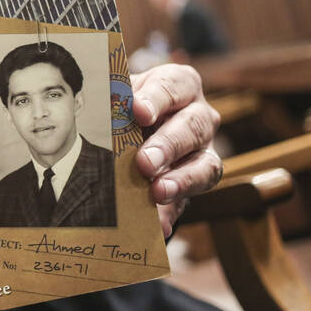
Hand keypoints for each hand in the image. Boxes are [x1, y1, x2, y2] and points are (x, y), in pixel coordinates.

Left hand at [131, 64, 221, 237]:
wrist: (131, 132)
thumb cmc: (126, 106)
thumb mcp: (121, 97)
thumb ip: (116, 100)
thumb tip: (104, 106)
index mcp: (179, 85)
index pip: (173, 86)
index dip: (157, 99)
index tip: (139, 112)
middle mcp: (198, 116)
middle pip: (192, 127)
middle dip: (168, 145)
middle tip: (144, 162)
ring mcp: (203, 151)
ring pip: (205, 165)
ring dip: (181, 181)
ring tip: (158, 193)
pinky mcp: (195, 183)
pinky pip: (190, 200)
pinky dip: (172, 213)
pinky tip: (159, 225)